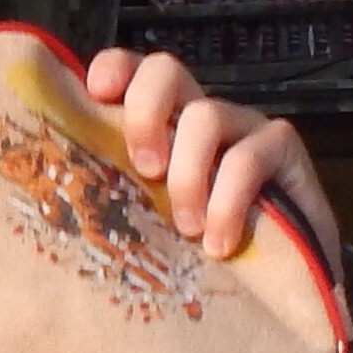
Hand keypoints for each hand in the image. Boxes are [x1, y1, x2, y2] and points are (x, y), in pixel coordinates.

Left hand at [83, 47, 343, 271]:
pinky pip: (248, 157)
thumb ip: (120, 209)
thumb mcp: (154, 230)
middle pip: (166, 70)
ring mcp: (244, 128)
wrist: (290, 283)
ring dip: (188, 176)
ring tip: (188, 230)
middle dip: (145, 112)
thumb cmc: (209, 260)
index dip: (115, 68)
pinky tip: (219, 243)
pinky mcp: (283, 148)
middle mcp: (201, 118)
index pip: (134, 72)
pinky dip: (227, 202)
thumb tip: (63, 213)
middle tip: (145, 170)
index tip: (96, 93)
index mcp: (165, 127)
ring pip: (205, 117)